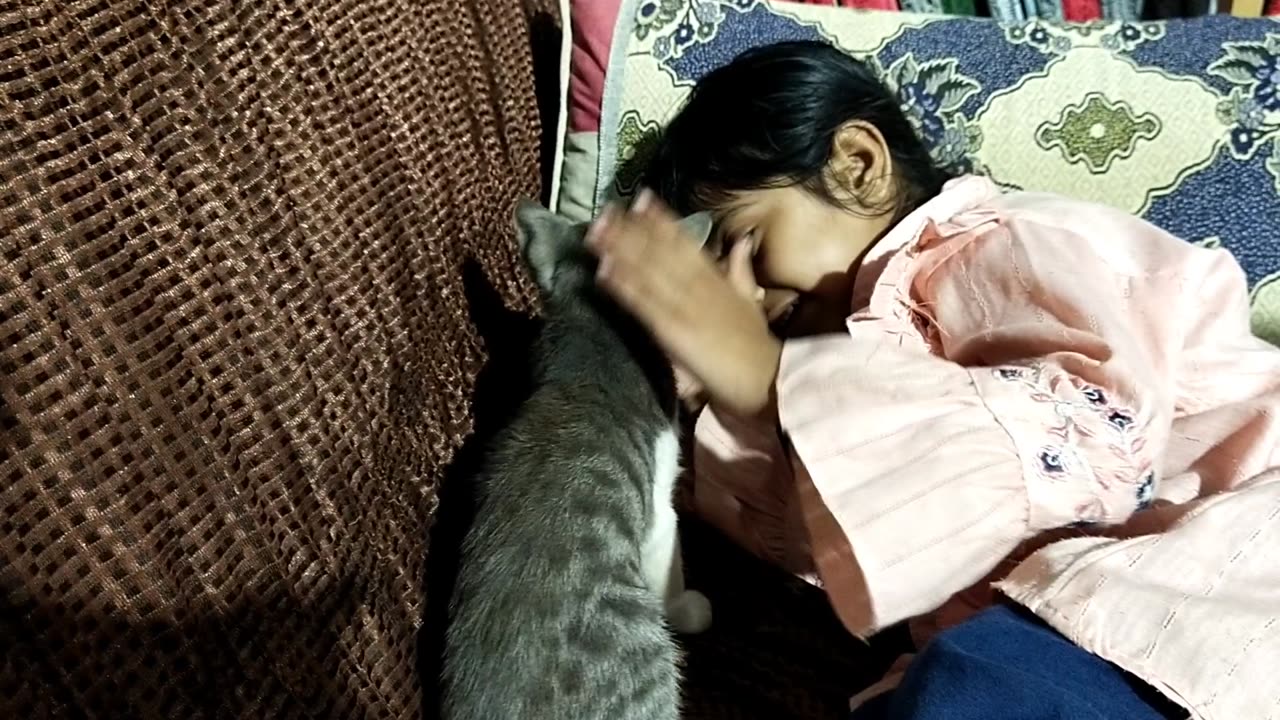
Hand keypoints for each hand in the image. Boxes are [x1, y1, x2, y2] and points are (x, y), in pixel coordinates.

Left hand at [586, 190, 781, 416]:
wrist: (764, 376)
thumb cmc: (755, 344)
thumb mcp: (751, 299)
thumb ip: (741, 269)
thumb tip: (742, 241)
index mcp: (715, 278)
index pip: (684, 243)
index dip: (661, 220)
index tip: (642, 198)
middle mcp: (697, 285)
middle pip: (659, 251)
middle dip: (631, 229)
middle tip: (605, 210)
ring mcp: (683, 306)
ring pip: (648, 272)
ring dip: (620, 250)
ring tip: (595, 233)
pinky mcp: (673, 331)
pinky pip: (645, 305)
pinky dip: (625, 286)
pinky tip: (604, 272)